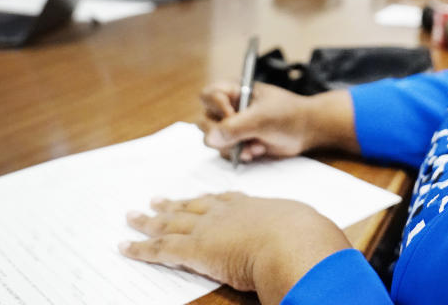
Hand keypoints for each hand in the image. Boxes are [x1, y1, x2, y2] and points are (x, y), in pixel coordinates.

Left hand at [120, 193, 350, 303]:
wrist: (295, 241)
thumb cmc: (309, 239)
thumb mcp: (309, 233)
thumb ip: (306, 239)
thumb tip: (322, 247)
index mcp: (256, 208)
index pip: (228, 201)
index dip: (211, 200)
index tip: (201, 197)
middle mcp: (229, 212)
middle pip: (195, 206)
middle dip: (175, 204)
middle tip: (157, 199)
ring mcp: (211, 228)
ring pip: (172, 222)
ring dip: (150, 220)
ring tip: (134, 215)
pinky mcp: (195, 249)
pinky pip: (161, 248)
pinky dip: (140, 247)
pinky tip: (126, 246)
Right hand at [199, 81, 318, 161]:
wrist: (306, 131)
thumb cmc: (288, 115)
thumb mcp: (262, 118)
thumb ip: (235, 127)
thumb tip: (209, 138)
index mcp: (235, 90)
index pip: (208, 95)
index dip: (217, 108)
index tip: (233, 117)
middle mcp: (229, 107)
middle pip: (206, 121)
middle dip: (225, 135)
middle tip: (243, 138)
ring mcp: (233, 126)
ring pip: (215, 140)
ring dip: (234, 147)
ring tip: (257, 146)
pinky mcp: (238, 142)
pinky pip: (226, 152)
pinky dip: (241, 154)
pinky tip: (258, 151)